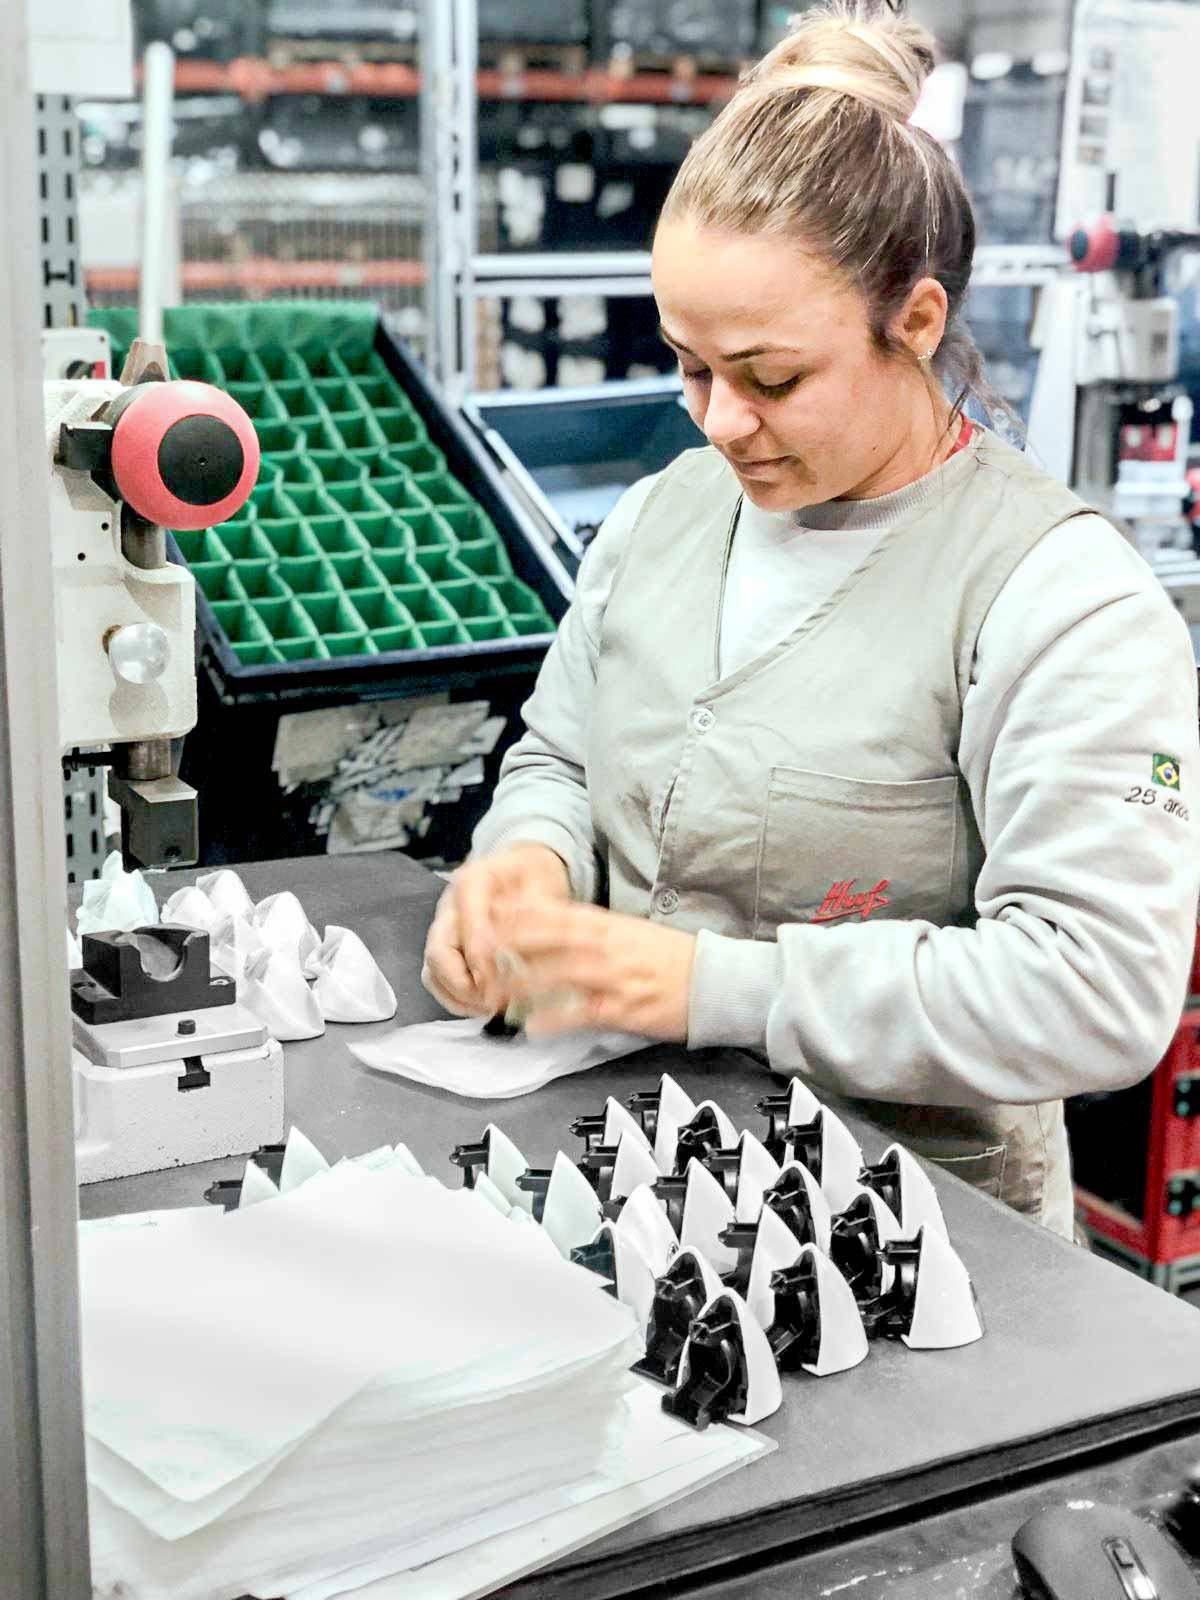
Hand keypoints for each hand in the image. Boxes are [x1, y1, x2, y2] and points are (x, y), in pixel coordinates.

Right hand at [421, 844, 569, 1017]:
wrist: (527, 868)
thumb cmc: (535, 876)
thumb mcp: (545, 886)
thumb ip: (533, 918)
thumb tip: (519, 956)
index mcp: (472, 883)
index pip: (468, 929)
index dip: (483, 963)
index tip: (501, 988)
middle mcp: (450, 906)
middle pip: (438, 953)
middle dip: (463, 986)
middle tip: (494, 1003)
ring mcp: (444, 928)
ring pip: (433, 970)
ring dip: (459, 996)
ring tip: (491, 1008)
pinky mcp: (447, 947)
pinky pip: (438, 979)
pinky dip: (457, 998)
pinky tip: (484, 1006)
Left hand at [490, 899, 696, 1042]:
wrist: (713, 981)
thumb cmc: (671, 959)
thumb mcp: (629, 932)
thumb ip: (592, 931)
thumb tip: (552, 930)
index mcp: (608, 925)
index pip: (555, 913)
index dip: (519, 914)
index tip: (489, 916)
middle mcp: (607, 946)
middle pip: (549, 939)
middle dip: (510, 945)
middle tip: (477, 955)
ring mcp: (614, 977)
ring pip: (558, 974)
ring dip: (523, 984)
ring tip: (494, 995)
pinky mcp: (623, 1008)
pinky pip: (581, 1013)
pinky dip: (554, 1019)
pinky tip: (532, 1027)